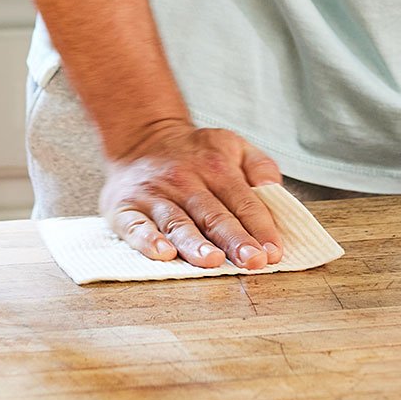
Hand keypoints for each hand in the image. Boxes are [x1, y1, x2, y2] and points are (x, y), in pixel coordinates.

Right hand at [100, 121, 285, 269]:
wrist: (141, 138)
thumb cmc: (194, 152)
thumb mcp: (232, 144)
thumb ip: (260, 165)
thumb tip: (273, 189)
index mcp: (216, 167)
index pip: (243, 200)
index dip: (260, 227)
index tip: (274, 252)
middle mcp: (185, 180)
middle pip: (213, 215)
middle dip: (234, 240)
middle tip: (252, 261)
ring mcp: (154, 195)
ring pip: (178, 223)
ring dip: (195, 244)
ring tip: (212, 261)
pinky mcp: (126, 208)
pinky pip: (136, 226)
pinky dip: (147, 240)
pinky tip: (162, 253)